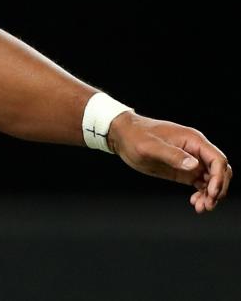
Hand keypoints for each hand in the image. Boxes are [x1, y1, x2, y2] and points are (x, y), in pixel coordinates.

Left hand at [109, 112, 230, 212]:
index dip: (219, 178)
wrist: (122, 135)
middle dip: (217, 189)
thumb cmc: (135, 136)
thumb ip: (172, 155)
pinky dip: (202, 193)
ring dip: (210, 194)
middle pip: (219, 171)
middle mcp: (196, 150)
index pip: (217, 160)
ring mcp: (191, 161)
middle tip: (207, 205)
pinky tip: (195, 202)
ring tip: (200, 207)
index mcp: (193, 140)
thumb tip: (194, 165)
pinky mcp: (183, 170)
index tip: (211, 193)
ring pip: (211, 180)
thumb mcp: (150, 146)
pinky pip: (201, 183)